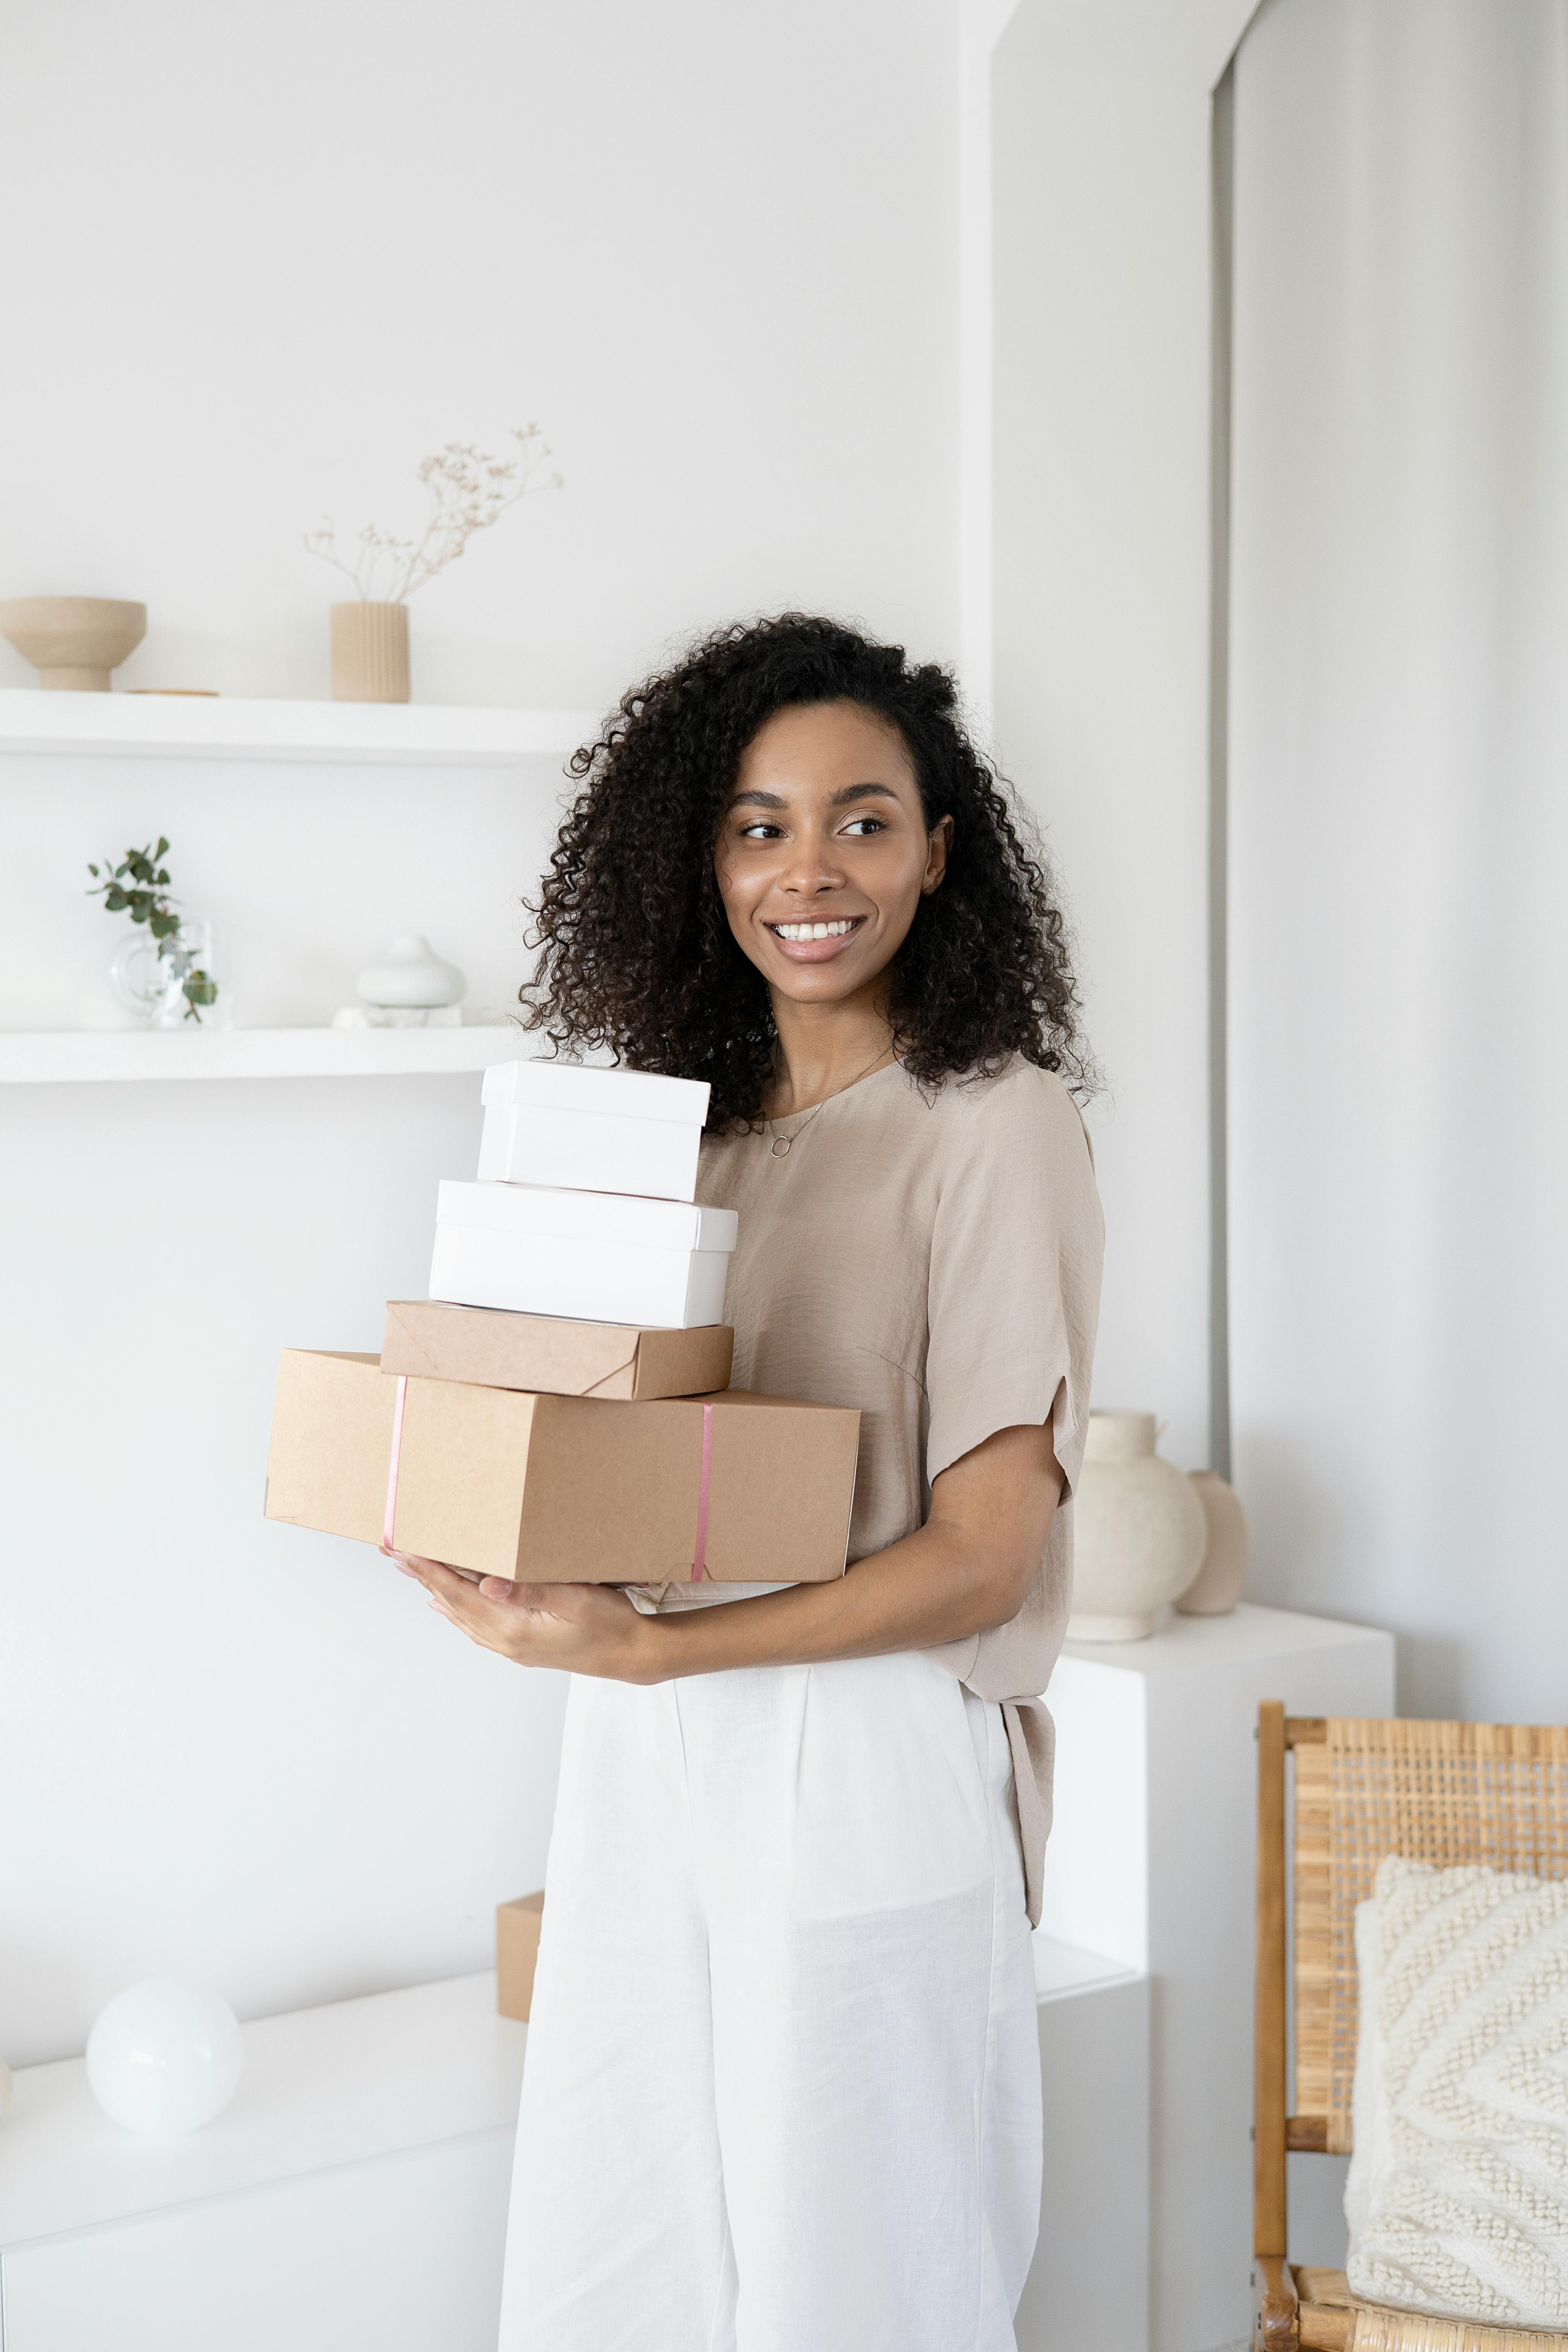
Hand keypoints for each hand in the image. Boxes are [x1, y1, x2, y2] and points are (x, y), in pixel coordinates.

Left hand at [388, 1552, 659, 1682]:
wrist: (631, 1655)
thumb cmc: (610, 1623)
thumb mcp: (577, 1600)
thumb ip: (533, 1590)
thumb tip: (487, 1584)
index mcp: (513, 1626)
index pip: (458, 1591)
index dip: (428, 1568)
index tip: (401, 1548)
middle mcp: (504, 1639)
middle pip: (451, 1602)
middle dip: (421, 1575)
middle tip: (393, 1551)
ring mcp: (510, 1646)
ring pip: (460, 1614)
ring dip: (434, 1589)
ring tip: (412, 1569)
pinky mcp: (520, 1646)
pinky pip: (475, 1625)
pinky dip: (454, 1609)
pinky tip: (445, 1604)